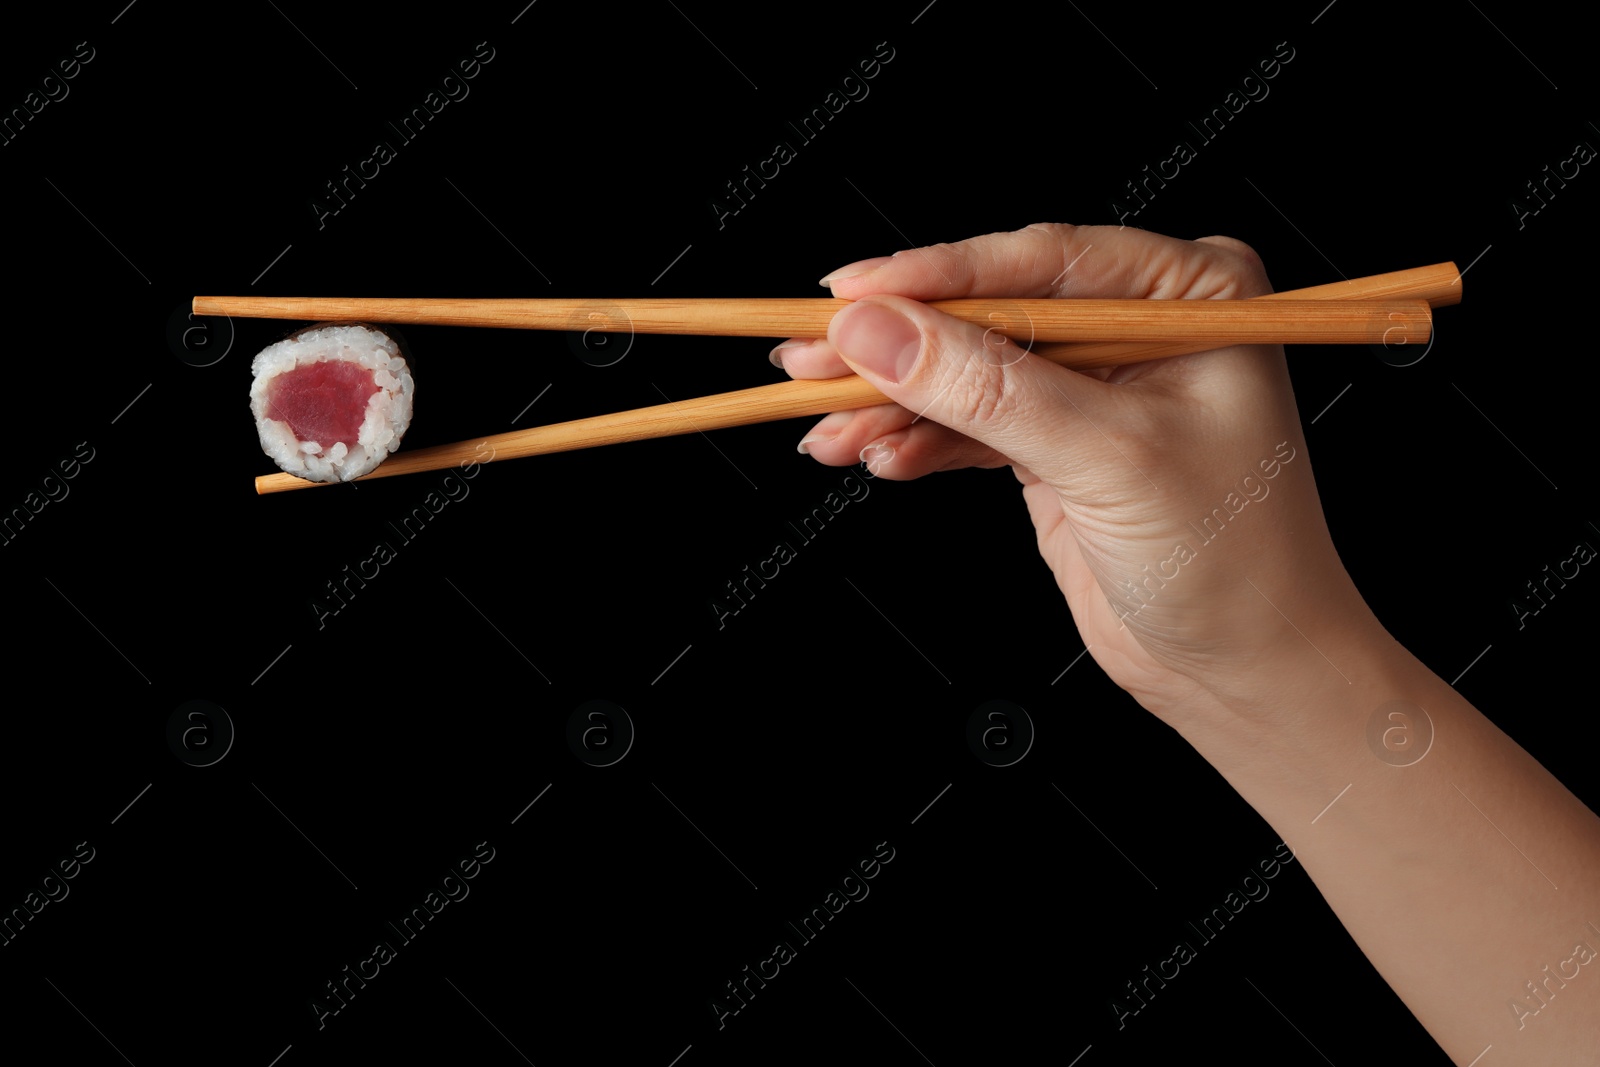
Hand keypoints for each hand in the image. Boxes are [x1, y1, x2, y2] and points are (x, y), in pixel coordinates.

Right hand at [780, 223, 1378, 723]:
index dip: (937, 276)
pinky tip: (877, 456)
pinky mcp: (1055, 443)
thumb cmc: (1234, 561)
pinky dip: (917, 443)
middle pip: (990, 312)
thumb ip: (988, 389)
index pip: (1041, 260)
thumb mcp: (1106, 459)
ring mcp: (1092, 385)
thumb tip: (881, 331)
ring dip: (893, 404)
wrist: (1246, 670)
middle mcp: (1139, 325)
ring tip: (830, 430)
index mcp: (1189, 291)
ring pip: (966, 372)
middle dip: (900, 346)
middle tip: (812, 358)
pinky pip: (967, 426)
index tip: (850, 294)